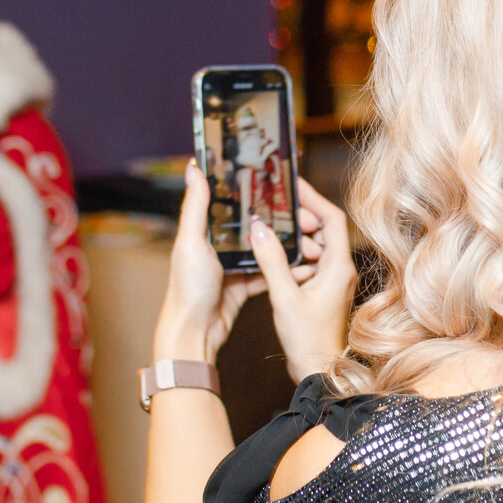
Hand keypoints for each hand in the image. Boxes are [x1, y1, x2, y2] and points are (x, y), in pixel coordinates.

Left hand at [155, 163, 339, 366]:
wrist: (195, 334)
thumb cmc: (188, 288)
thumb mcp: (191, 242)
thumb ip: (196, 206)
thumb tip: (193, 168)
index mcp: (207, 230)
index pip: (240, 204)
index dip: (265, 196)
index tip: (291, 190)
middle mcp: (221, 245)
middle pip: (260, 226)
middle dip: (288, 223)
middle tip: (312, 222)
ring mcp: (234, 266)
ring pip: (269, 250)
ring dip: (292, 247)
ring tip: (314, 245)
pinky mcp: (245, 285)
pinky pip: (271, 273)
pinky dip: (288, 272)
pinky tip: (306, 268)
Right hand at [249, 178, 355, 380]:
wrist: (318, 371)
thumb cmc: (308, 340)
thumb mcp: (284, 296)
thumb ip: (271, 260)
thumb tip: (259, 228)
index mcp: (338, 267)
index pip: (332, 218)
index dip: (313, 199)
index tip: (293, 186)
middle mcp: (339, 270)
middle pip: (324, 229)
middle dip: (300, 217)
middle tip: (275, 209)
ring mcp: (333, 281)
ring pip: (316, 247)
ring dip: (295, 238)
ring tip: (271, 232)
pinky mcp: (323, 292)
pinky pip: (310, 264)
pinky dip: (294, 256)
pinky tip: (274, 259)